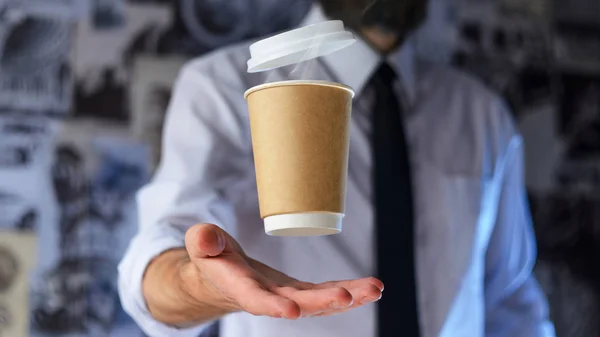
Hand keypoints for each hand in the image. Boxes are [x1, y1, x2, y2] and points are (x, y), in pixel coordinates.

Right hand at [179, 223, 383, 318]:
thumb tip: (206, 238)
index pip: (256, 300)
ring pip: (319, 301)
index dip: (272, 306)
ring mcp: (286, 296)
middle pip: (297, 304)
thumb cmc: (209, 257)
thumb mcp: (200, 244)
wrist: (219, 275)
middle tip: (346, 297)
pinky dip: (349, 291)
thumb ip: (203, 241)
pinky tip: (371, 288)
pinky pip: (326, 292)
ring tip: (374, 289)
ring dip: (347, 297)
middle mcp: (267, 297)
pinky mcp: (299, 291)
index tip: (292, 311)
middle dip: (322, 302)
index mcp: (239, 288)